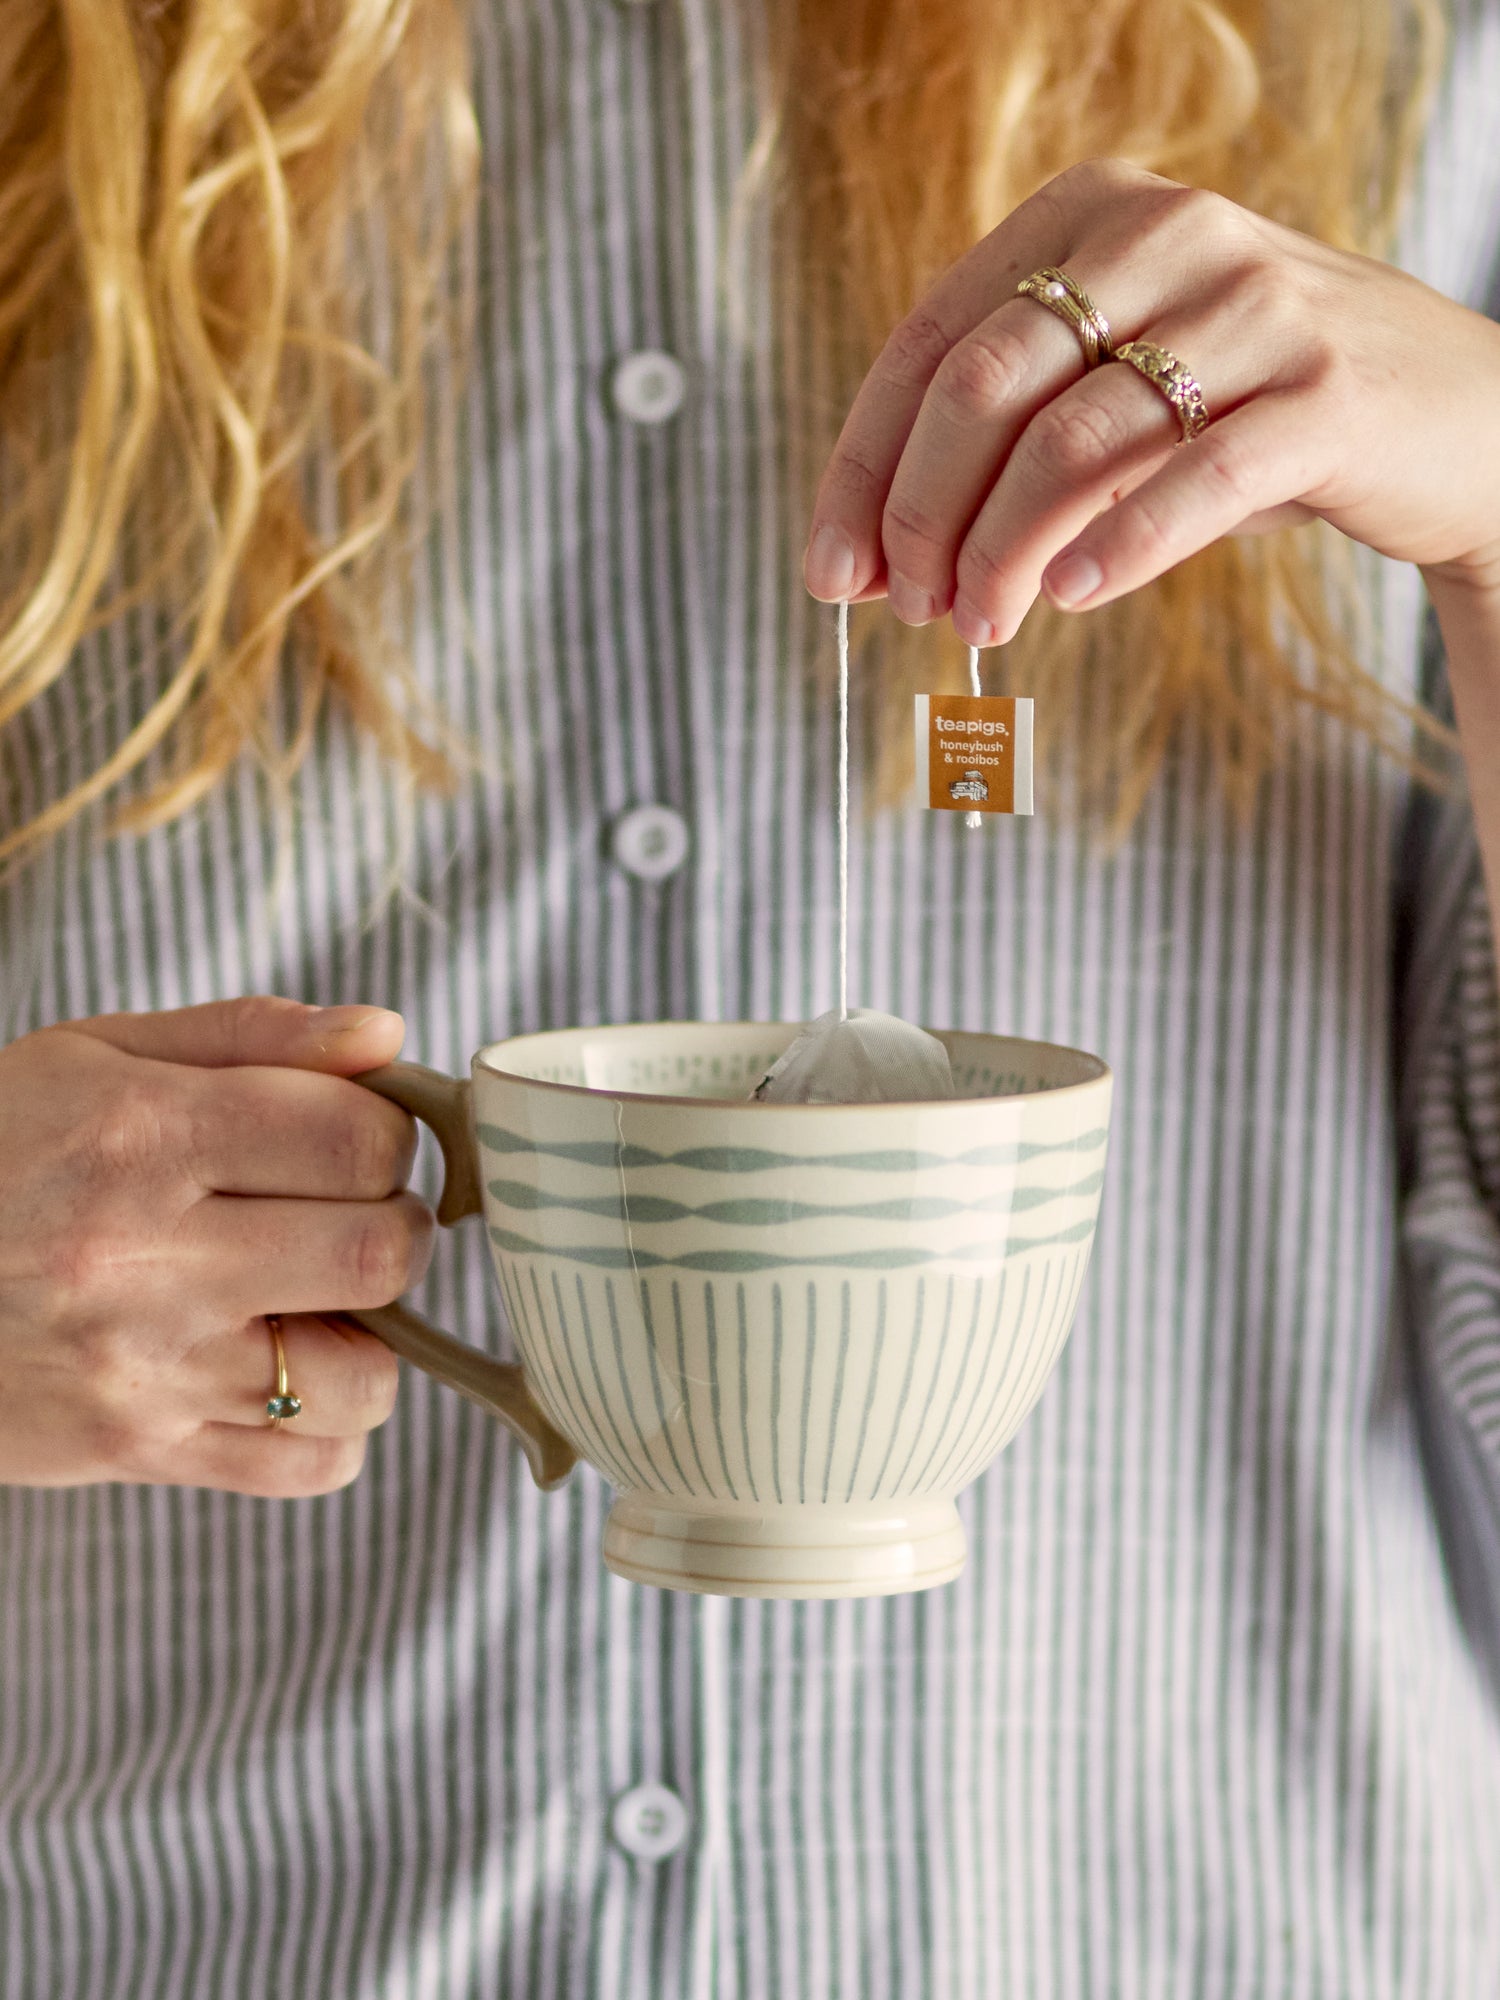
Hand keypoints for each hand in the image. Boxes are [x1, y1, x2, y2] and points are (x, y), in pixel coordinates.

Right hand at [0, 998, 431, 1494]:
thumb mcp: (96, 1055)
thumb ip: (251, 1036)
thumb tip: (387, 1038)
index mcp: (140, 1135)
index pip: (357, 1138)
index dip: (388, 1132)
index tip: (355, 1137)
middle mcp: (144, 1259)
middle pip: (379, 1252)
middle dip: (394, 1224)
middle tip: (349, 1212)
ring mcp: (144, 1370)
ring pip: (362, 1380)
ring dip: (370, 1337)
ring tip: (317, 1300)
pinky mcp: (137, 1450)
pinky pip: (309, 1467)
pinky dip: (327, 1424)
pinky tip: (280, 1369)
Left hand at [803, 157, 1499, 643]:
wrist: (1450, 414)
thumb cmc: (1248, 407)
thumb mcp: (1118, 394)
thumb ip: (1008, 445)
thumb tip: (874, 557)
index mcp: (1089, 214)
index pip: (931, 343)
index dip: (868, 468)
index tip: (831, 571)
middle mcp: (1166, 233)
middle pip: (985, 386)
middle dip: (924, 514)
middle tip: (910, 609)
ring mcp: (1253, 306)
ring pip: (1073, 441)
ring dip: (1005, 553)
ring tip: (982, 625)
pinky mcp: (1326, 394)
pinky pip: (1195, 478)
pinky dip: (1121, 545)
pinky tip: (1074, 598)